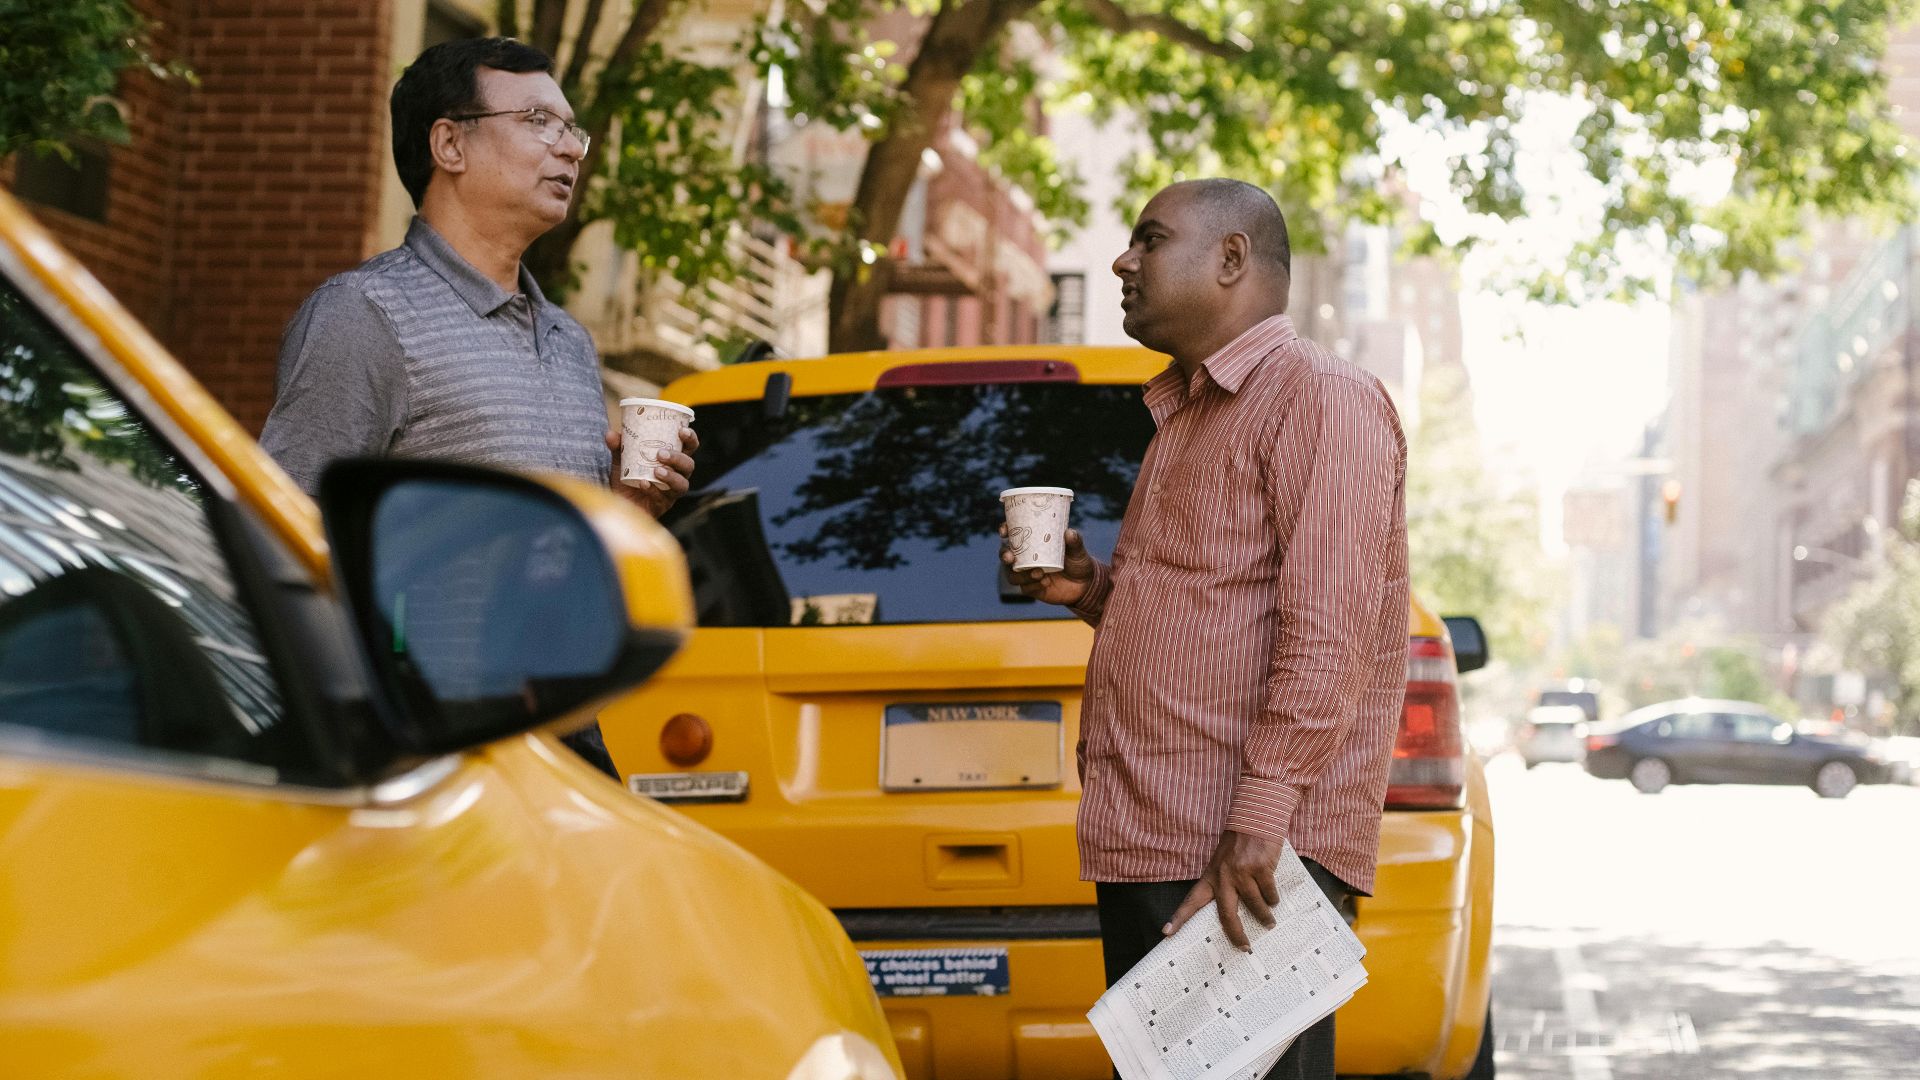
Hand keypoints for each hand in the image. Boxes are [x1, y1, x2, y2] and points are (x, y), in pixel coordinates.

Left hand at [607, 425, 699, 518]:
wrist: (619, 503)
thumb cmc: (627, 478)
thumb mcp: (622, 460)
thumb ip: (618, 446)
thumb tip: (611, 434)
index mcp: (672, 460)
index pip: (689, 447)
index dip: (690, 438)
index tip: (681, 431)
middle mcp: (677, 475)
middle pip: (689, 465)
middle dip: (678, 458)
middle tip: (660, 454)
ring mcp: (671, 492)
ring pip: (682, 484)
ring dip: (671, 476)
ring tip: (656, 471)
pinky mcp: (662, 505)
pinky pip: (663, 498)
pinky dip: (653, 490)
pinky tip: (643, 484)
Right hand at [999, 526, 1095, 606]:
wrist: (1084, 586)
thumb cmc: (1078, 562)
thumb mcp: (1078, 550)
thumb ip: (1075, 542)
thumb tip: (1069, 533)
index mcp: (1033, 543)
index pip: (1013, 534)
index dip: (1004, 530)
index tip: (1004, 532)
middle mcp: (1025, 558)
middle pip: (1005, 555)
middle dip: (1004, 555)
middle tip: (1011, 558)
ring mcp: (1026, 574)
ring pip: (1012, 575)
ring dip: (1022, 575)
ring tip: (1039, 573)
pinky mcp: (1031, 589)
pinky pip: (1025, 588)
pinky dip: (1034, 585)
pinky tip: (1046, 582)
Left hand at [1165, 831, 1284, 950]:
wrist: (1255, 818)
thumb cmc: (1239, 844)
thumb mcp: (1223, 862)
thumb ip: (1226, 883)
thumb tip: (1238, 910)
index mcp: (1211, 876)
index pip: (1191, 900)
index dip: (1179, 918)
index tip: (1166, 933)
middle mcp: (1224, 877)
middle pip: (1227, 915)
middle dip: (1236, 934)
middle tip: (1244, 947)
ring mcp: (1242, 873)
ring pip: (1254, 906)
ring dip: (1264, 917)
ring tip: (1270, 923)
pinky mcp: (1260, 869)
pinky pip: (1269, 893)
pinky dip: (1273, 899)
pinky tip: (1274, 900)